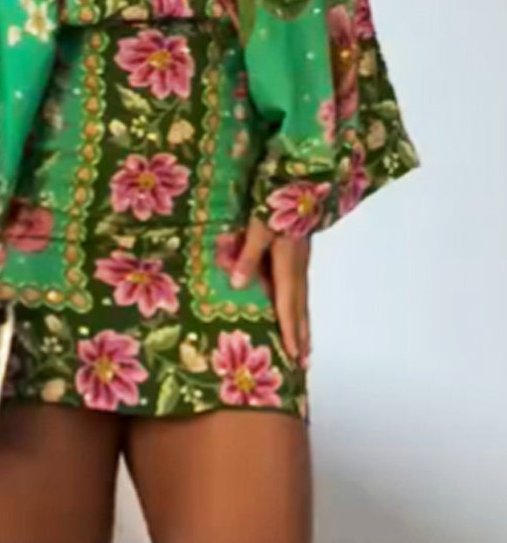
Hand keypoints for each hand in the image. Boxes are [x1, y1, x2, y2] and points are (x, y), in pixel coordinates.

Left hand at [229, 216, 310, 369]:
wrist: (300, 181)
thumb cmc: (274, 201)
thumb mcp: (258, 227)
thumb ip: (248, 256)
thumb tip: (238, 286)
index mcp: (287, 262)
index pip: (287, 303)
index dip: (289, 330)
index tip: (294, 355)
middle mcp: (297, 265)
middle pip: (300, 306)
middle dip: (301, 334)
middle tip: (304, 362)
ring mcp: (301, 259)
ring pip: (303, 297)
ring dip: (304, 322)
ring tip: (306, 344)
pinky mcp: (300, 252)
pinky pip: (301, 286)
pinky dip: (301, 303)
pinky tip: (298, 308)